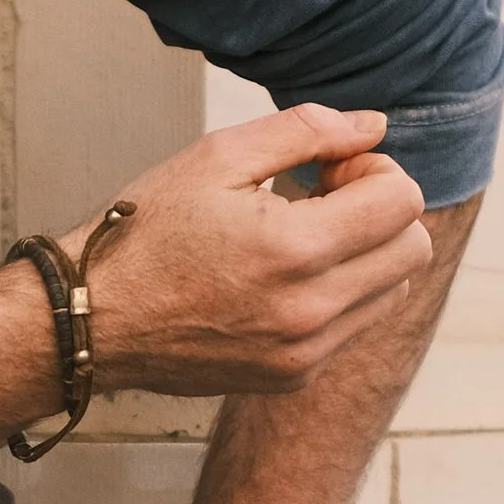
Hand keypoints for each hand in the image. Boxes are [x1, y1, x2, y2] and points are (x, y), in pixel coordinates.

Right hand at [81, 107, 431, 393]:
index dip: (375, 170)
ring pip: (392, 291)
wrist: (91, 319)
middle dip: (382, 211)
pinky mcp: (293, 376)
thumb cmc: (145, 232)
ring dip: (365, 254)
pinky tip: (281, 277)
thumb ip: (306, 131)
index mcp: (295, 249)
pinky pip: (353, 327)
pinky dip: (337, 293)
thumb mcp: (218, 157)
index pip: (403, 201)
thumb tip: (374, 126)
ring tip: (301, 238)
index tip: (329, 169)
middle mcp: (311, 310)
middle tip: (323, 198)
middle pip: (412, 249)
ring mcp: (305, 352)